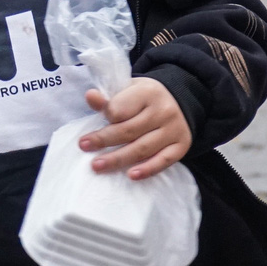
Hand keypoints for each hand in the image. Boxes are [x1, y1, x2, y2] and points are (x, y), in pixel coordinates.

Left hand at [78, 77, 192, 179]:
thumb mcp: (129, 90)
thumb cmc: (146, 98)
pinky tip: (131, 175)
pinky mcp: (181, 145)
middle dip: (104, 141)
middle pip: (128, 130)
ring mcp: (174, 129)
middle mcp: (163, 110)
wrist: (180, 100)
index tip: (88, 130)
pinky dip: (147, 169)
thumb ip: (109, 98)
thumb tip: (90, 97)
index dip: (104, 119)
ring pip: (142, 148)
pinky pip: (163, 161)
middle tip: (85, 148)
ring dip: (118, 159)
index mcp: (148, 92)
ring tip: (98, 165)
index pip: (120, 109)